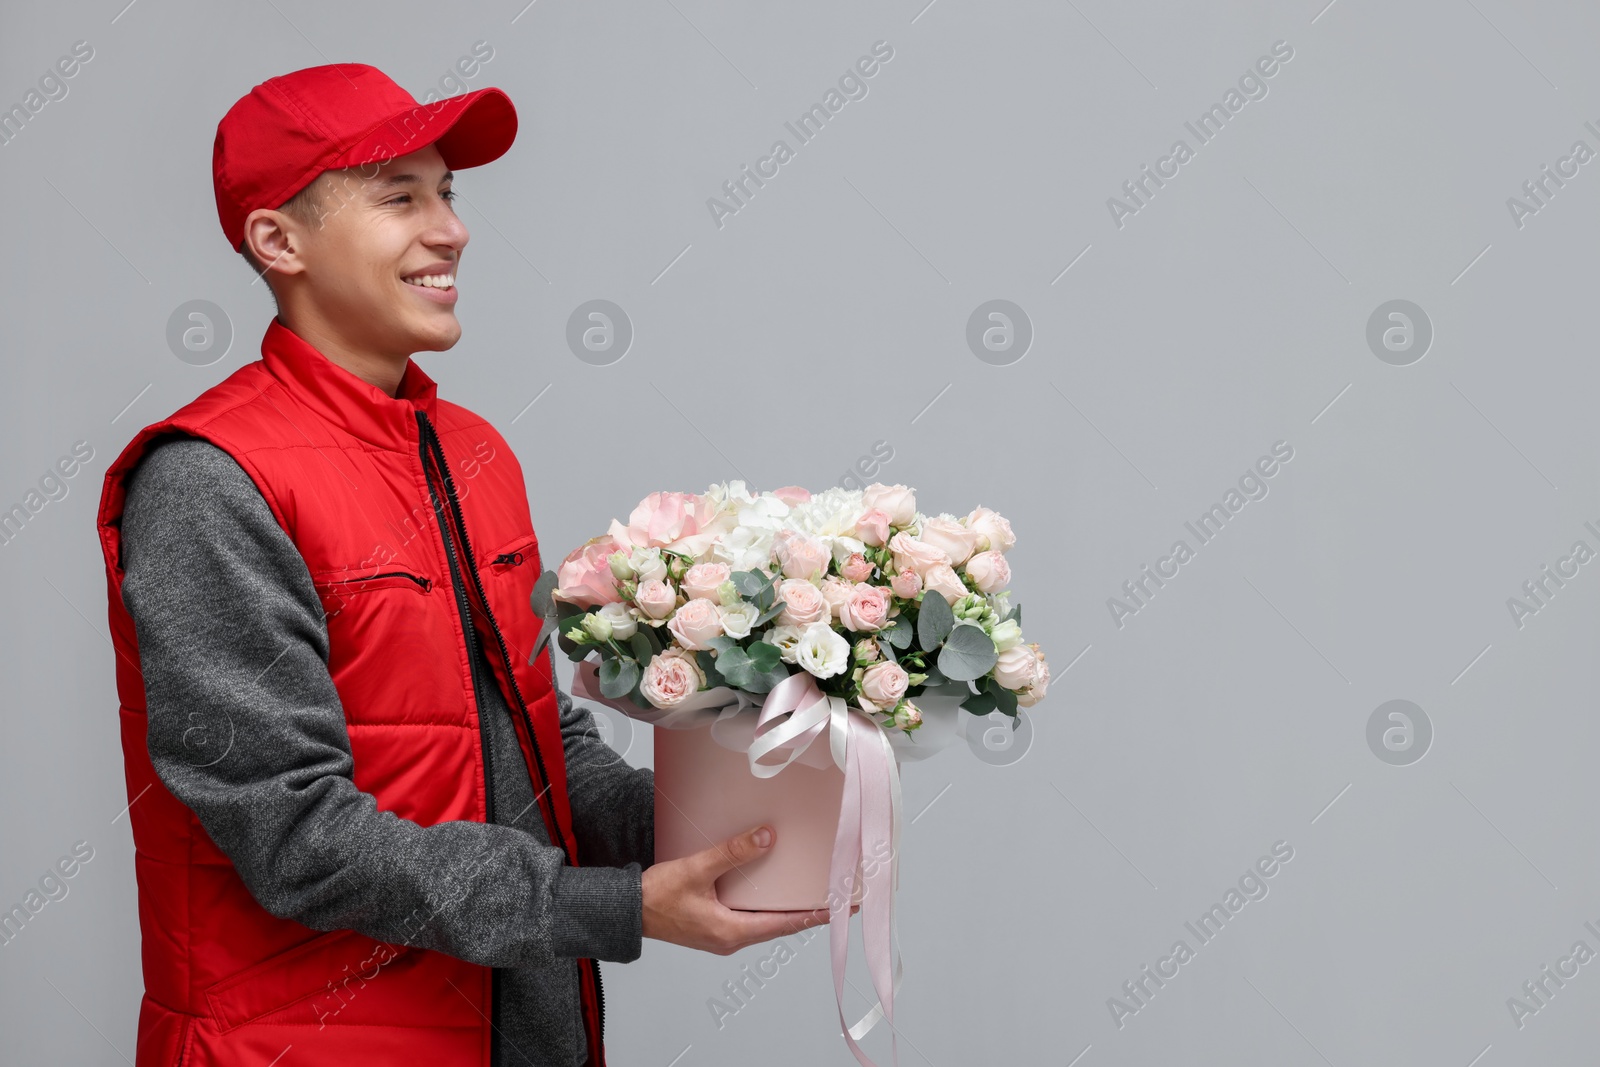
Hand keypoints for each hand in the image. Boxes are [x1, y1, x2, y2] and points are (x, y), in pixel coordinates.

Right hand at [642, 823, 857, 954]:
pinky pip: (749, 918)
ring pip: (765, 923)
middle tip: (835, 898)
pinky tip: (769, 890)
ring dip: (786, 909)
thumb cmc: (656, 897)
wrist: (626, 913)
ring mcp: (722, 936)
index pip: (786, 924)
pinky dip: (765, 906)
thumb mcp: (697, 869)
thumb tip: (768, 838)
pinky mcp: (712, 928)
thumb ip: (732, 853)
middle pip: (780, 926)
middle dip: (807, 912)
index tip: (842, 908)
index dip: (816, 915)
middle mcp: (731, 939)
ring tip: (809, 893)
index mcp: (732, 932)